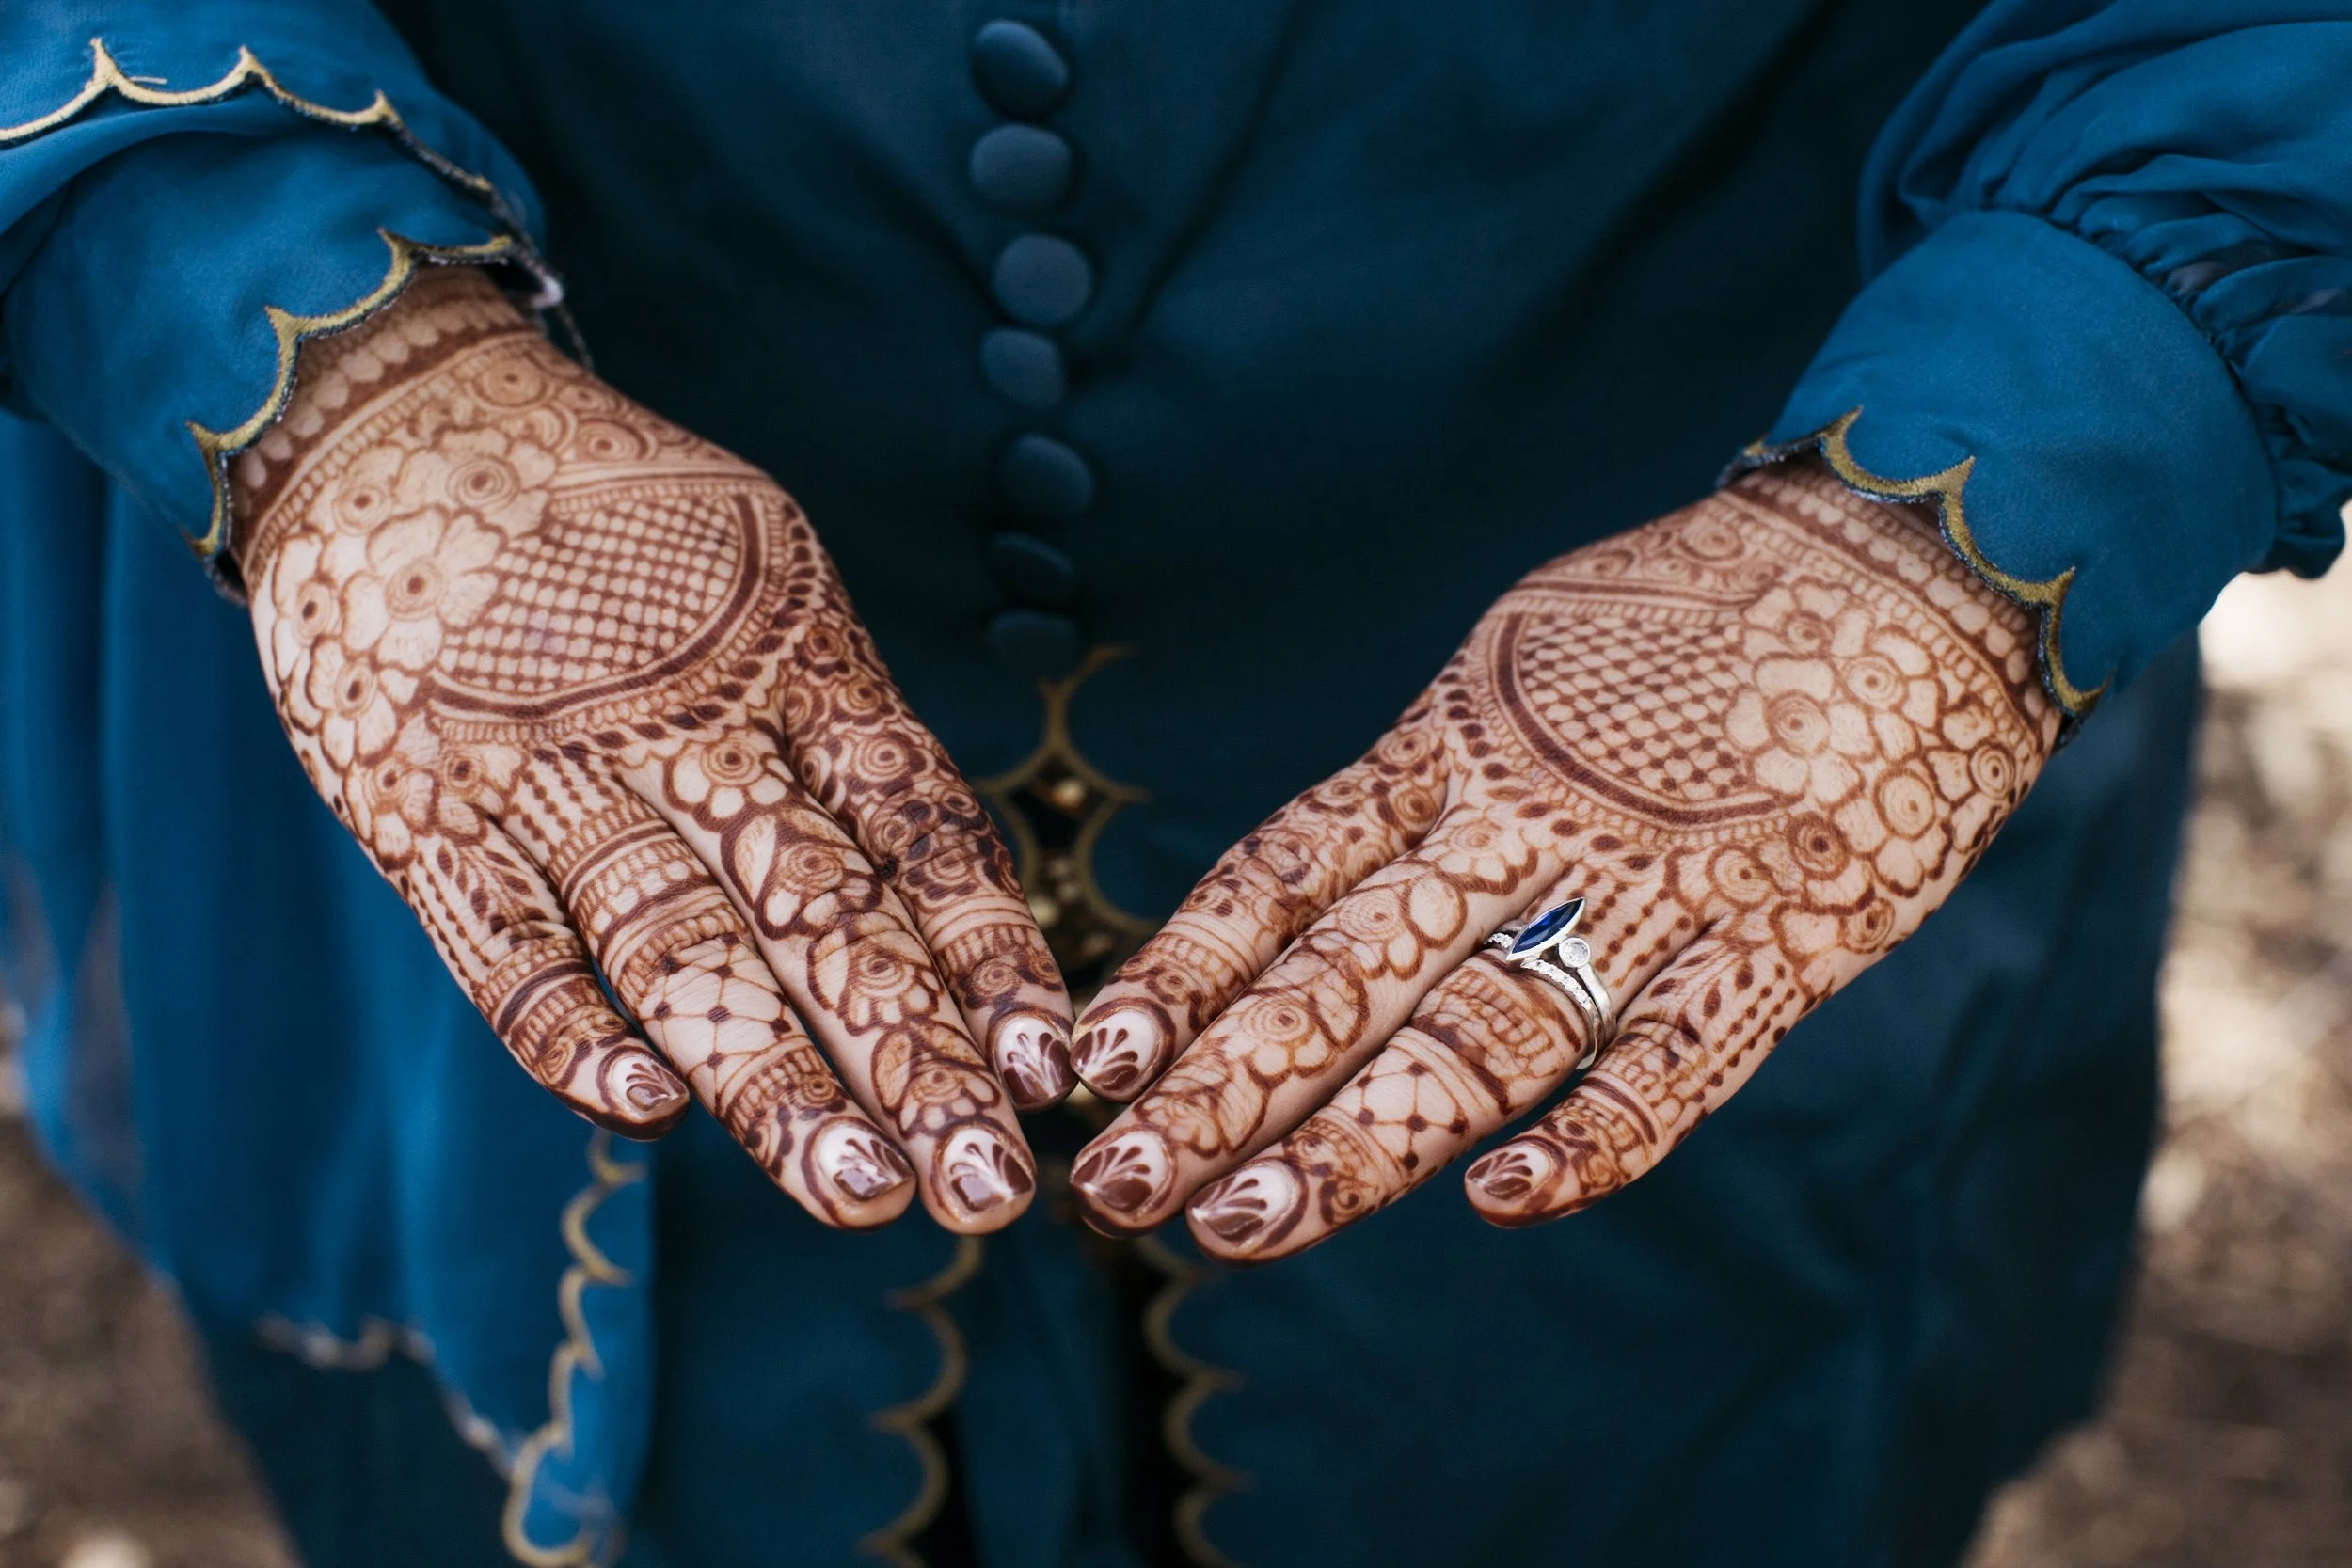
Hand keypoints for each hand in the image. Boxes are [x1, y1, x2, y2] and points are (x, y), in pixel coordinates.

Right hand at [231, 268, 1070, 1231]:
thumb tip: (947, 902)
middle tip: (988, 1185)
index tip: (1053, 1066)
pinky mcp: (420, 805)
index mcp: (794, 659)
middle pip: (817, 907)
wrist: (390, 419)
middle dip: (911, 1056)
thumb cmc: (612, 527)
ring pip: (677, 941)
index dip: (990, 952)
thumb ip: (842, 724)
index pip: (917, 829)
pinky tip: (644, 1113)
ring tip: (857, 1192)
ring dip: (768, 1076)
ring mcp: (549, 766)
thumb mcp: (766, 575)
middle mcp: (688, 720)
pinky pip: (501, 939)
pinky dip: (568, 1028)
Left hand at [1065, 462, 2057, 1258]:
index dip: (1182, 971)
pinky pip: (1675, 1055)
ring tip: (1241, 1225)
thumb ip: (1429, 778)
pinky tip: (1505, 1202)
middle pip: (1347, 973)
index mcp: (1456, 746)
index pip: (1284, 876)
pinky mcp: (1778, 938)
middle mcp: (1528, 820)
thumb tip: (1315, 885)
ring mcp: (1650, 885)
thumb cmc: (1697, 620)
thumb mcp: (1523, 661)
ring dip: (1356, 1140)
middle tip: (1116, 1188)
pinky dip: (1595, 1134)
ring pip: (1478, 1033)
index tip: (1091, 1058)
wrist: (1913, 558)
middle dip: (1224, 1088)